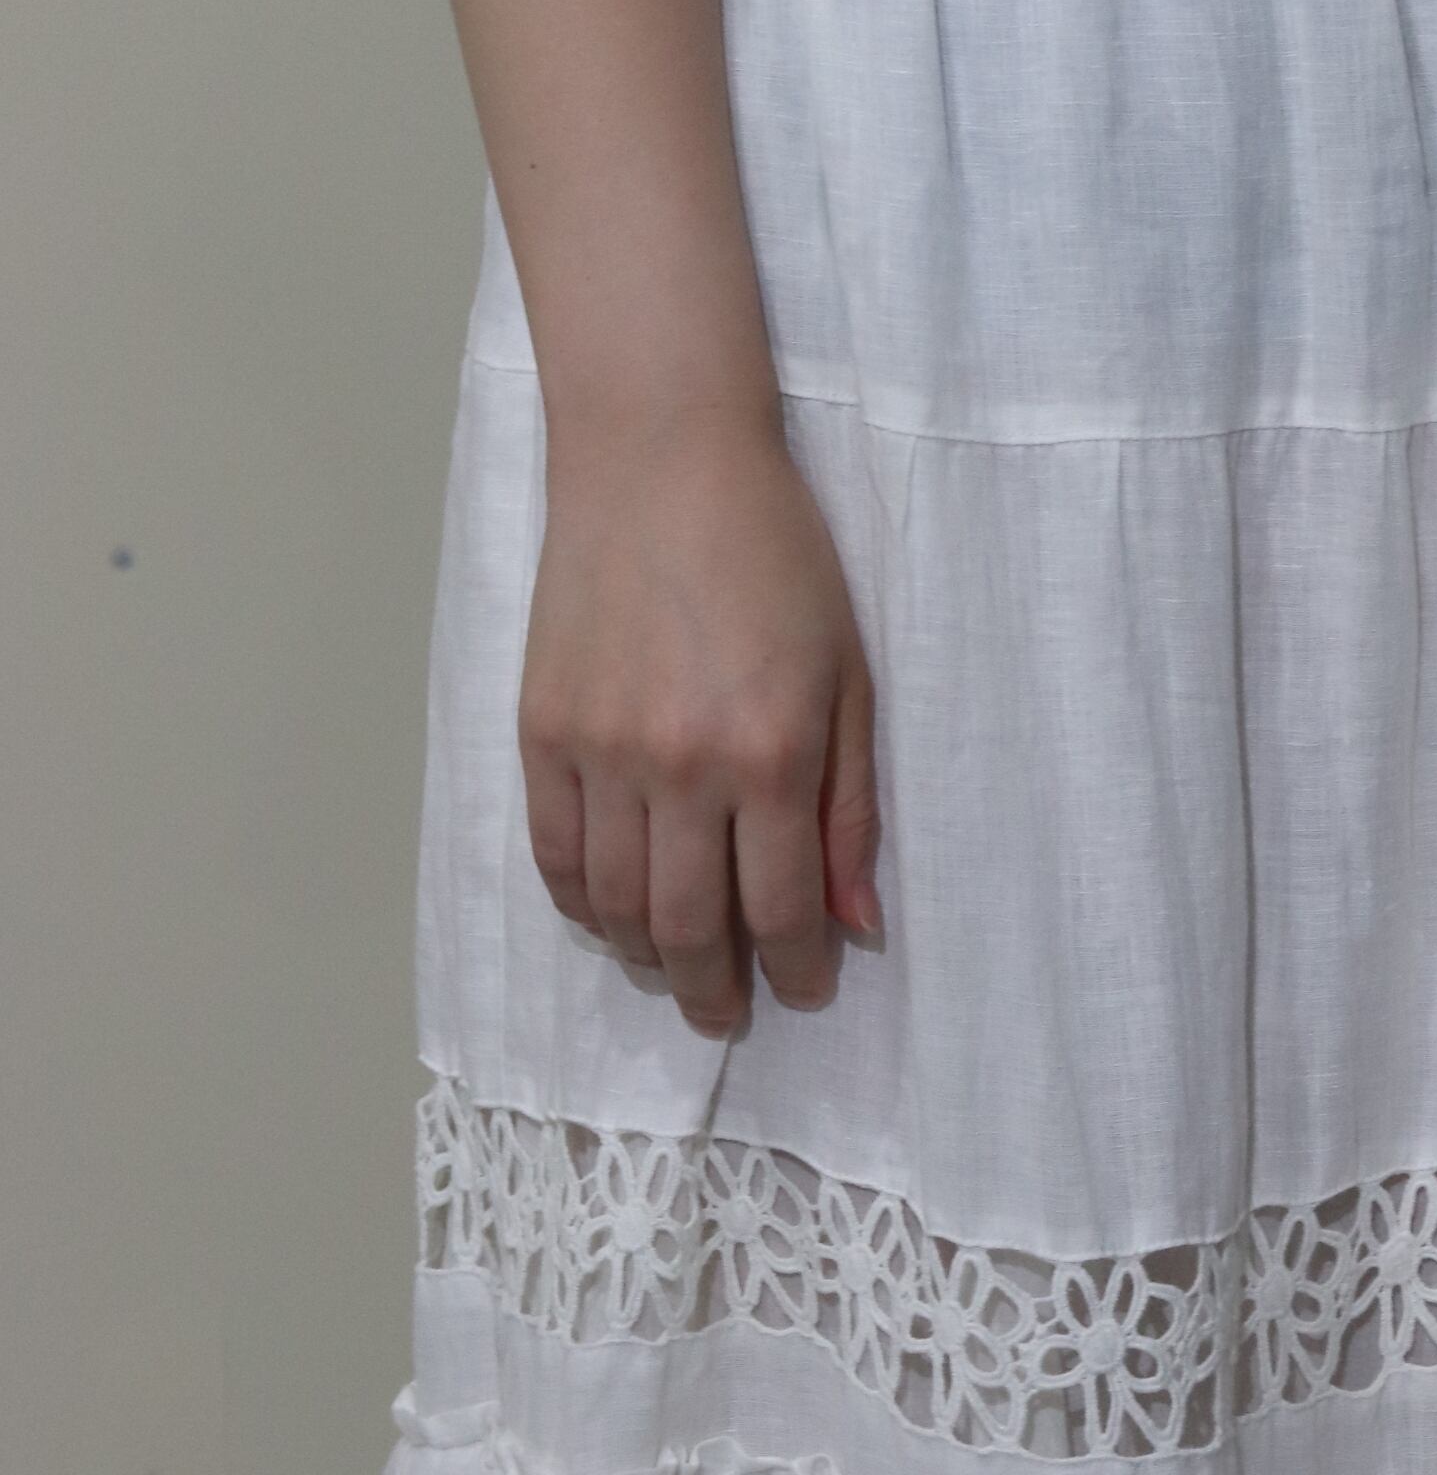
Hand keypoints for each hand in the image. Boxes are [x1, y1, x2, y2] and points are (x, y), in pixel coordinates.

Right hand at [517, 407, 884, 1038]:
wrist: (662, 459)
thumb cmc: (775, 552)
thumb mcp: (848, 672)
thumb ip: (849, 803)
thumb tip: (854, 922)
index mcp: (771, 752)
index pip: (783, 909)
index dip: (796, 969)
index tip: (806, 990)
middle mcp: (681, 766)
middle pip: (689, 930)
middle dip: (716, 993)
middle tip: (730, 1016)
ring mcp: (601, 752)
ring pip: (615, 908)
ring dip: (648, 960)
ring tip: (676, 970)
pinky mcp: (543, 730)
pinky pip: (555, 856)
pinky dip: (581, 906)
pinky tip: (610, 917)